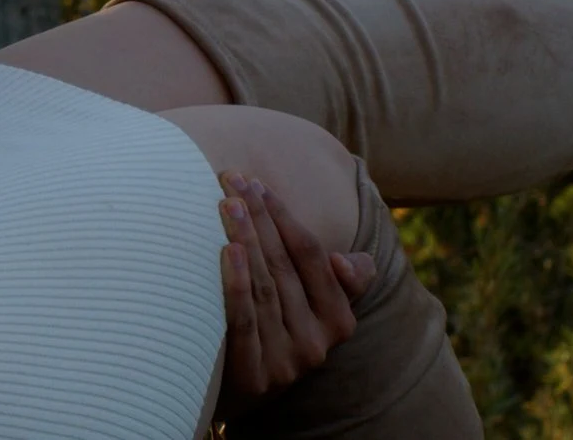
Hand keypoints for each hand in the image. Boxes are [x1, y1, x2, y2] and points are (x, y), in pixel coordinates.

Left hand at [216, 171, 376, 408]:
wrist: (235, 394)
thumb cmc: (271, 334)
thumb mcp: (309, 310)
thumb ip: (337, 282)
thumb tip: (347, 261)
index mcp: (338, 320)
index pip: (311, 256)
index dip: (283, 216)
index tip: (255, 182)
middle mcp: (317, 342)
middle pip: (283, 265)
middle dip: (257, 216)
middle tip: (231, 178)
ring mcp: (286, 361)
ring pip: (264, 286)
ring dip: (244, 237)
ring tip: (224, 201)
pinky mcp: (253, 376)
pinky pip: (243, 320)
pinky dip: (236, 283)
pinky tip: (226, 250)